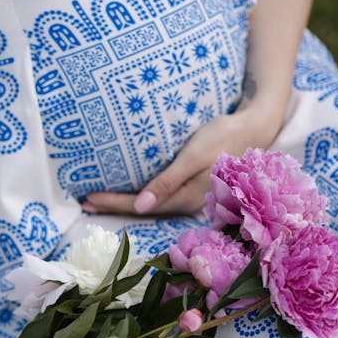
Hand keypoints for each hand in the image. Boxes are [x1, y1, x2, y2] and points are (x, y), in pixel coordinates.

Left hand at [82, 106, 279, 215]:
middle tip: (84, 202)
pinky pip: (159, 196)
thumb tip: (141, 207)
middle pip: (142, 209)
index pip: (141, 206)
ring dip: (124, 203)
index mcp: (185, 198)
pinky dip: (139, 195)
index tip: (89, 199)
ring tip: (98, 200)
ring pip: (149, 205)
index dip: (114, 204)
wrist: (254, 128)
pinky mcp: (190, 187)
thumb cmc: (223, 137)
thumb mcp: (193, 157)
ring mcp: (189, 197)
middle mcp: (185, 203)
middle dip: (113, 206)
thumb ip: (167, 182)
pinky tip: (128, 191)